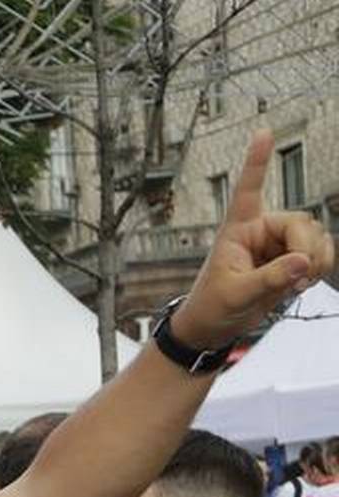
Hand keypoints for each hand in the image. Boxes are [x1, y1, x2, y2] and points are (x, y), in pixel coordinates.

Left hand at [175, 131, 335, 348]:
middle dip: (306, 249)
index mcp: (237, 230)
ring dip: (316, 260)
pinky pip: (321, 253)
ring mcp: (279, 245)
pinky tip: (302, 284)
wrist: (214, 328)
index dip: (257, 161)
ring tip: (296, 285)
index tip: (263, 131)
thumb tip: (303, 262)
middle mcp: (261, 230)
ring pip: (317, 236)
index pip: (248, 189)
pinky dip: (320, 268)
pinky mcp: (291, 260)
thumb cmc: (211, 306)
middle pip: (302, 222)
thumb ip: (270, 279)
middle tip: (298, 276)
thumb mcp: (236, 294)